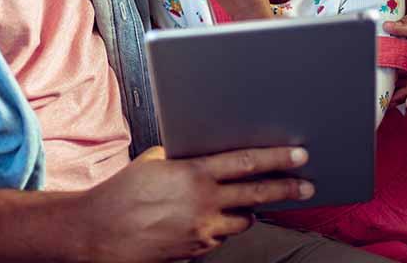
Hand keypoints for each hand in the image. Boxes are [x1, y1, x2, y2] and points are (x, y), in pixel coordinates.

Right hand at [77, 145, 312, 261]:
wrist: (99, 234)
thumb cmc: (121, 193)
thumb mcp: (154, 162)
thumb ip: (183, 158)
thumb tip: (202, 155)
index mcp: (194, 175)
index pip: (247, 164)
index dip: (278, 159)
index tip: (299, 155)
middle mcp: (204, 204)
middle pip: (257, 195)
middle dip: (286, 189)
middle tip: (307, 186)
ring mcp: (202, 231)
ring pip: (243, 221)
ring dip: (250, 210)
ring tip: (256, 202)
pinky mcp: (196, 251)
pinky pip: (220, 236)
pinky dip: (223, 226)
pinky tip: (215, 218)